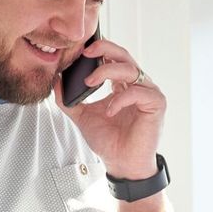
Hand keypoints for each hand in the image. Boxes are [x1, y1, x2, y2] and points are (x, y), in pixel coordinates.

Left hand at [54, 39, 164, 178]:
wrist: (121, 163)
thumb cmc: (108, 141)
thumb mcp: (82, 116)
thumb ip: (69, 100)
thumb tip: (56, 82)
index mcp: (122, 84)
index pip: (113, 56)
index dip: (99, 48)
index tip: (80, 48)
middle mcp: (137, 84)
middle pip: (124, 55)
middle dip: (104, 49)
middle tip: (85, 52)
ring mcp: (148, 93)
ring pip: (130, 69)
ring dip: (107, 71)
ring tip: (89, 82)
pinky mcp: (156, 104)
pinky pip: (138, 92)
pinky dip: (120, 98)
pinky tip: (109, 110)